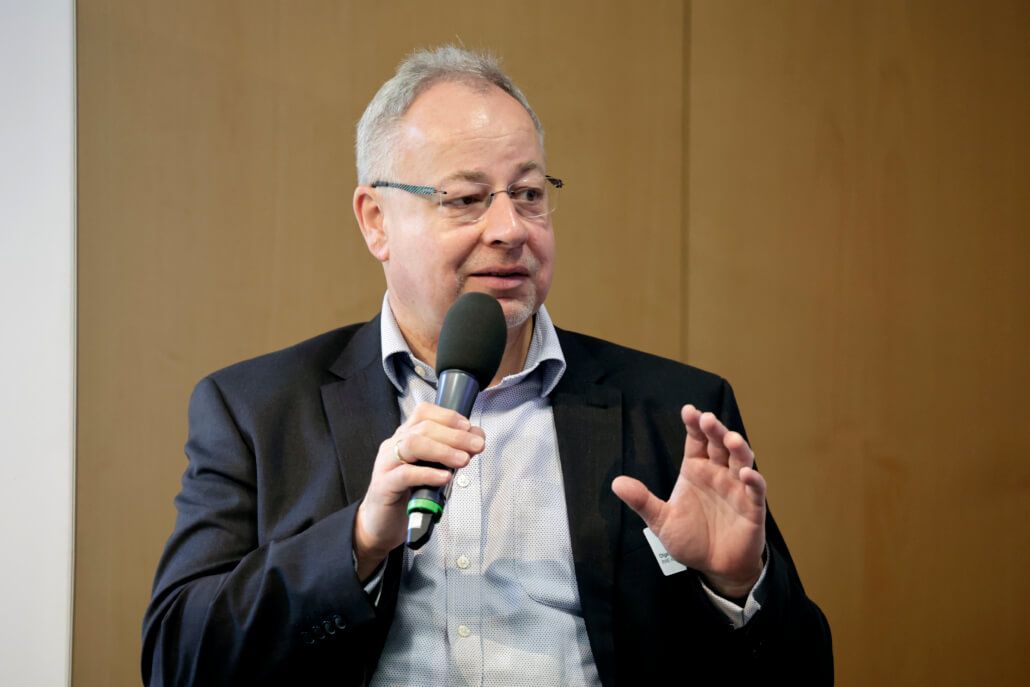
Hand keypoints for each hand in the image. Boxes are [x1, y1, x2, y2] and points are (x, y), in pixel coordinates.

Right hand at [353, 402, 485, 579]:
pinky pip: (404, 474)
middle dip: (455, 435)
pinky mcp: (383, 486)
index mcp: (405, 436)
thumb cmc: (408, 494)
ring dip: (443, 450)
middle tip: (476, 445)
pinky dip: (427, 473)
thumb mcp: (434, 469)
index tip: (469, 428)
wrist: (382, 522)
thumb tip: (475, 440)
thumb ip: (452, 454)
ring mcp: (386, 464)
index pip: (424, 412)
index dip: (449, 417)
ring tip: (463, 460)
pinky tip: (443, 478)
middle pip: (423, 427)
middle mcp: (394, 445)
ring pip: (412, 444)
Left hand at [611, 404, 765, 599]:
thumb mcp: (661, 521)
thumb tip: (616, 483)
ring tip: (730, 438)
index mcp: (696, 470)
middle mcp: (718, 474)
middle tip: (707, 419)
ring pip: (741, 460)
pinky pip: (756, 490)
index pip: (696, 441)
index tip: (688, 411)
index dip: (693, 425)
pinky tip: (747, 474)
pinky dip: (754, 480)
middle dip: (714, 430)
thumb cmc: (691, 539)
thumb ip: (642, 501)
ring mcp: (737, 488)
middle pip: (718, 445)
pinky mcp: (752, 507)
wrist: (716, 568)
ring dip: (738, 448)